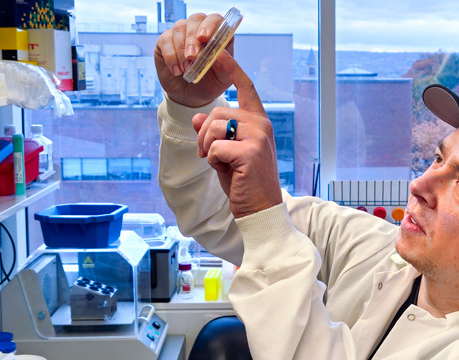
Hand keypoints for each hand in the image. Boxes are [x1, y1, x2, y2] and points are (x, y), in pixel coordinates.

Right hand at [153, 12, 237, 107]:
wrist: (190, 97)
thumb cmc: (209, 83)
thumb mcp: (224, 79)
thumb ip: (227, 65)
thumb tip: (221, 51)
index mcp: (216, 35)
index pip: (216, 19)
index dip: (210, 25)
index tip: (205, 38)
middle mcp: (199, 29)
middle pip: (196, 19)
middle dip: (193, 38)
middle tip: (193, 57)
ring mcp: (181, 34)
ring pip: (179, 27)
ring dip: (182, 50)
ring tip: (186, 69)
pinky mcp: (165, 41)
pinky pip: (165, 40)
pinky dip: (171, 57)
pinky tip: (176, 71)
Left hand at [192, 63, 281, 217]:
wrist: (259, 209)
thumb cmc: (244, 181)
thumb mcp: (224, 152)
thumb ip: (213, 133)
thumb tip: (197, 119)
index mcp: (258, 121)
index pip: (245, 87)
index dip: (231, 68)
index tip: (218, 52)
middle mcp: (261, 125)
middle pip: (218, 111)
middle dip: (204, 134)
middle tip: (207, 154)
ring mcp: (258, 137)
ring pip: (214, 127)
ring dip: (206, 148)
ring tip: (219, 162)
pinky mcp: (250, 152)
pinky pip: (214, 147)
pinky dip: (212, 161)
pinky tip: (227, 170)